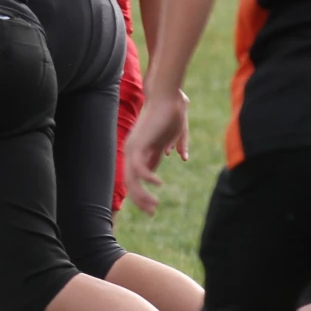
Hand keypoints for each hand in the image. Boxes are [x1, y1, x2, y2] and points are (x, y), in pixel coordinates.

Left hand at [121, 88, 188, 214]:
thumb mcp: (172, 135)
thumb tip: (179, 157)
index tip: (152, 209)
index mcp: (140, 150)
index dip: (143, 195)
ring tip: (154, 205)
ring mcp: (134, 148)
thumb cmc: (172, 113)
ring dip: (142, 194)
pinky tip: (158, 184)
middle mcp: (133, 150)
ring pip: (132, 179)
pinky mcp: (140, 144)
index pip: (137, 178)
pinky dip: (148, 178)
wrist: (168, 97)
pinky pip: (139, 168)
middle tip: (151, 213)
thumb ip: (173, 146)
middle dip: (140, 200)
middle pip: (130, 182)